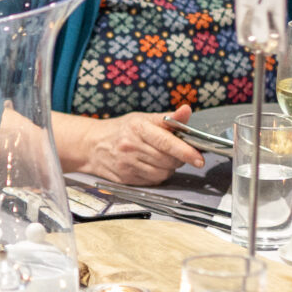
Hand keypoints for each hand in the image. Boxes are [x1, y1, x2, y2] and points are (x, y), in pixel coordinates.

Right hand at [74, 104, 201, 184]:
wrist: (92, 145)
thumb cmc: (122, 129)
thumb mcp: (144, 118)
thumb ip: (169, 118)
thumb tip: (187, 110)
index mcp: (138, 128)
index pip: (166, 142)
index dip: (185, 151)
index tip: (199, 158)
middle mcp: (131, 146)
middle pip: (167, 160)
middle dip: (179, 158)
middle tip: (177, 152)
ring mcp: (127, 164)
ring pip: (162, 172)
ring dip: (169, 168)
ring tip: (162, 158)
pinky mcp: (126, 178)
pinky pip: (153, 181)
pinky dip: (158, 175)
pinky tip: (152, 166)